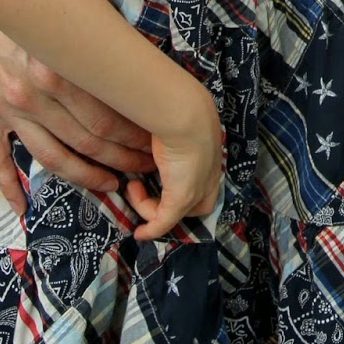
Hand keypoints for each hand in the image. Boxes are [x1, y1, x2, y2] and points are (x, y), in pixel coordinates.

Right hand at [0, 0, 155, 215]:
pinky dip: (11, 186)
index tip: (155, 144)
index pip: (108, 119)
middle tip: (144, 167)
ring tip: (111, 185)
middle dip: (121, 158)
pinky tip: (23, 209)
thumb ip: (102, 44)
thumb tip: (145, 66)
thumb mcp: (77, 11)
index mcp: (61, 69)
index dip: (135, 137)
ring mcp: (7, 106)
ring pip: (51, 158)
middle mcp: (33, 94)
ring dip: (85, 176)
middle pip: (86, 141)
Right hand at [125, 82, 222, 239]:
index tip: (163, 181)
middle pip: (195, 204)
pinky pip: (163, 223)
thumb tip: (155, 133)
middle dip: (171, 204)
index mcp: (211, 156)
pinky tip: (139, 232)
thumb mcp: (177, 123)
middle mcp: (208, 176)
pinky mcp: (181, 199)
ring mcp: (196, 190)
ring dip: (150, 207)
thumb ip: (171, 134)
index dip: (189, 187)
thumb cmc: (178, 111)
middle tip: (146, 191)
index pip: (205, 181)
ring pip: (174, 213)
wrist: (186, 113)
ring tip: (132, 185)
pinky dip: (151, 230)